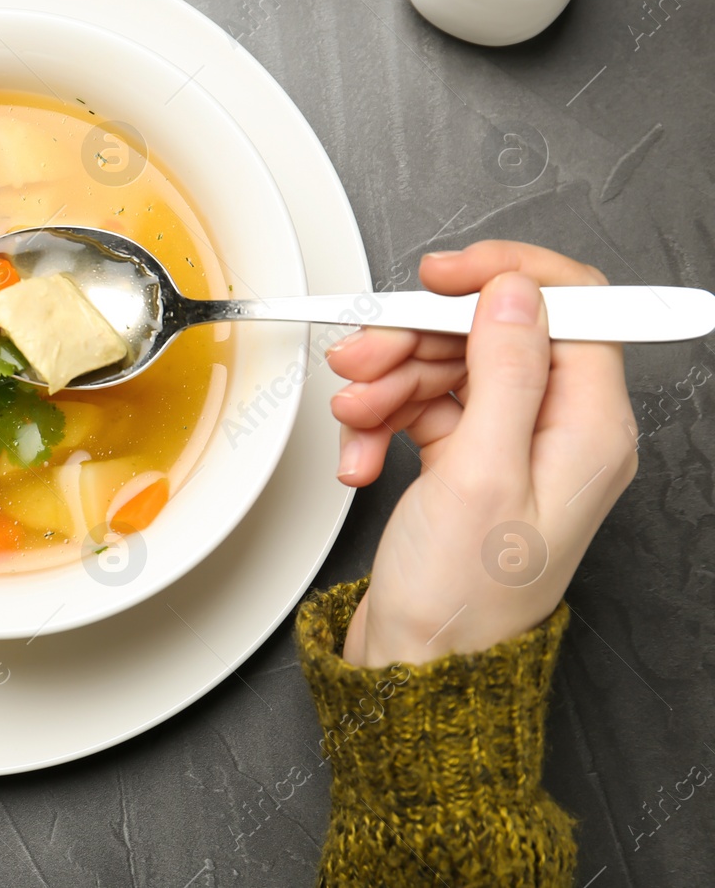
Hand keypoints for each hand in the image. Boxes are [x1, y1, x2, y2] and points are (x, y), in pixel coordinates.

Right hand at [327, 241, 638, 666]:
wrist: (419, 666)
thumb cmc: (461, 597)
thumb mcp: (480, 472)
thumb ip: (503, 370)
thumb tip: (514, 292)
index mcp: (589, 429)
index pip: (571, 308)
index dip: (502, 278)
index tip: (439, 275)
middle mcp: (557, 432)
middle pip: (490, 335)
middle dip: (416, 340)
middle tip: (362, 358)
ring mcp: (510, 447)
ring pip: (446, 368)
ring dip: (387, 383)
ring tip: (352, 418)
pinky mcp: (467, 463)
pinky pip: (422, 409)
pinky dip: (381, 423)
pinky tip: (359, 456)